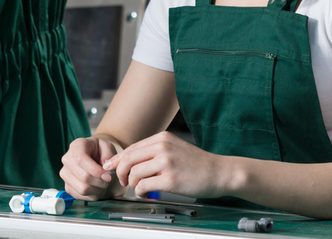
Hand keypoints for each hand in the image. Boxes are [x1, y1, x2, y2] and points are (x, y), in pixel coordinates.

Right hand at [59, 136, 123, 199]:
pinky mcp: (67, 186)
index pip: (81, 160)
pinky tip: (97, 187)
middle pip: (83, 177)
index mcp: (76, 146)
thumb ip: (108, 155)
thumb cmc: (100, 151)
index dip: (96, 170)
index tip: (109, 176)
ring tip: (104, 184)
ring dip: (98, 190)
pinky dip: (93, 195)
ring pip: (82, 189)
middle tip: (109, 180)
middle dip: (100, 182)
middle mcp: (67, 160)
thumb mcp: (107, 147)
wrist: (93, 157)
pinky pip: (81, 196)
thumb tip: (106, 166)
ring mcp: (65, 174)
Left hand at [107, 131, 222, 199]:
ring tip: (137, 188)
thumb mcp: (174, 148)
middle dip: (120, 172)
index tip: (112, 167)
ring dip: (131, 184)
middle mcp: (163, 147)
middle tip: (122, 181)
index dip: (119, 159)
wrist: (219, 172)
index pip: (131, 148)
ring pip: (134, 173)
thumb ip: (154, 151)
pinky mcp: (170, 179)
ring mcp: (166, 162)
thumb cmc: (197, 164)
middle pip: (128, 158)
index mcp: (162, 138)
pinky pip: (143, 185)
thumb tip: (130, 160)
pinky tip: (145, 192)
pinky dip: (140, 191)